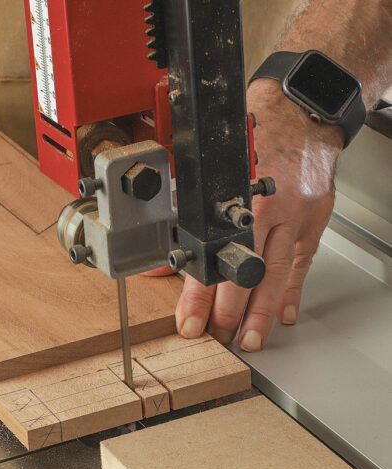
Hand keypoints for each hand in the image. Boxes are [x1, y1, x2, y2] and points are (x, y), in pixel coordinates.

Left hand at [175, 79, 342, 350]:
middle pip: (249, 273)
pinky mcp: (315, 218)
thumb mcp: (213, 167)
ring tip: (250, 339)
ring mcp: (298, 216)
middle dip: (230, 312)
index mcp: (239, 198)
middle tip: (218, 338)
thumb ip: (192, 210)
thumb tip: (172, 254)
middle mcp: (270, 210)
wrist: (301, 111)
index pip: (214, 258)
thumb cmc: (255, 131)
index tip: (190, 320)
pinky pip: (303, 261)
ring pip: (278, 274)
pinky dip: (293, 290)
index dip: (200, 294)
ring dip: (263, 313)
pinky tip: (286, 314)